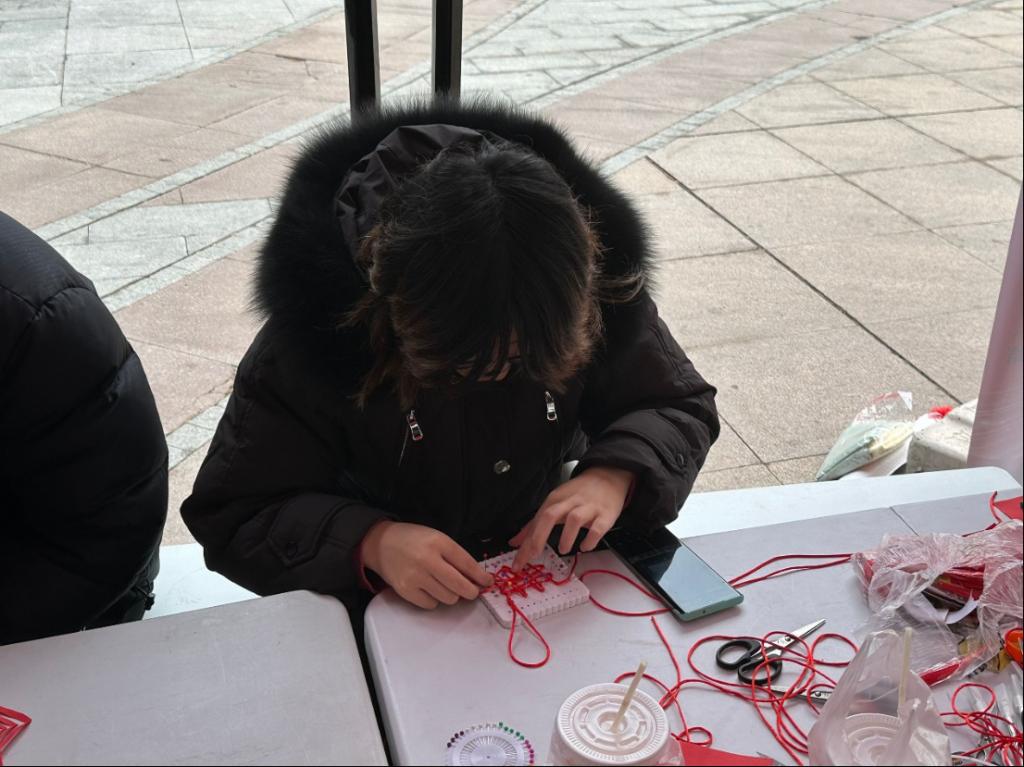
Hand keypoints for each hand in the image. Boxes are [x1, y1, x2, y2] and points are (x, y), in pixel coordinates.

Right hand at [361, 521, 492, 608]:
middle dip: (470, 591)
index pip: (467, 564)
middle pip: (459, 586)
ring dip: (452, 595)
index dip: (480, 576)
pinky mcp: (405, 590)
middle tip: (471, 591)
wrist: (380, 543)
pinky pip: (431, 605)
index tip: (487, 582)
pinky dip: (435, 600)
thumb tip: (476, 578)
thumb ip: (456, 556)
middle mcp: (427, 560)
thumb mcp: (437, 538)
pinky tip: (430, 589)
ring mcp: (415, 577)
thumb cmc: (413, 540)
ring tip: (445, 586)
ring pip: (448, 598)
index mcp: (438, 542)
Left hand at [509, 466, 634, 569]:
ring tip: (563, 550)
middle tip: (534, 554)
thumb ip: (534, 524)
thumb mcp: (554, 503)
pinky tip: (585, 547)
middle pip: (550, 515)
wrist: (607, 476)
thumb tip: (515, 542)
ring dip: (567, 537)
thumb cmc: (579, 493)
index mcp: (555, 500)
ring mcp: (588, 508)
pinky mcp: (605, 515)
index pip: (535, 521)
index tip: (518, 563)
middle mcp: (570, 502)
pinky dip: (590, 539)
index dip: (525, 543)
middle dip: (539, 536)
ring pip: (574, 519)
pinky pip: (597, 528)